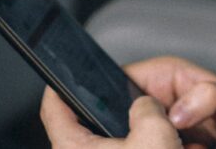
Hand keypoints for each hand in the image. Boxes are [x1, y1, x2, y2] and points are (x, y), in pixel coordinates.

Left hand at [40, 86, 181, 148]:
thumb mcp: (155, 133)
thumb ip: (147, 108)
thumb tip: (145, 105)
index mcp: (72, 148)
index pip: (53, 107)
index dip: (60, 85)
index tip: (64, 75)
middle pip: (89, 126)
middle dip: (118, 115)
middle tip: (135, 107)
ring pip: (112, 145)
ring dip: (140, 138)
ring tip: (163, 137)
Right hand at [125, 56, 215, 146]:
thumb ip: (208, 97)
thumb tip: (177, 114)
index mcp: (161, 76)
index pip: (120, 81)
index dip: (114, 100)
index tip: (128, 121)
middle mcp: (156, 99)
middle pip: (124, 116)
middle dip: (138, 132)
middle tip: (170, 138)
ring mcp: (160, 123)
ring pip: (138, 138)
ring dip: (155, 147)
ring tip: (189, 146)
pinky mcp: (167, 144)